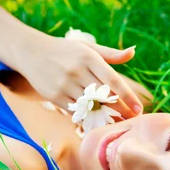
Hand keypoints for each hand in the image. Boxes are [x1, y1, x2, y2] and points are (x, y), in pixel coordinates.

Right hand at [18, 35, 142, 118]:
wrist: (31, 52)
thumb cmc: (65, 50)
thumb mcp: (87, 48)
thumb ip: (111, 54)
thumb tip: (132, 52)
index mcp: (89, 58)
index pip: (113, 81)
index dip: (128, 96)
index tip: (139, 109)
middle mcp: (77, 71)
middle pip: (104, 97)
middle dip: (120, 110)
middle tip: (133, 120)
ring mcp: (65, 85)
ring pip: (90, 106)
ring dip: (105, 116)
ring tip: (117, 122)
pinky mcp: (55, 96)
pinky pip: (76, 111)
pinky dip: (87, 117)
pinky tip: (97, 121)